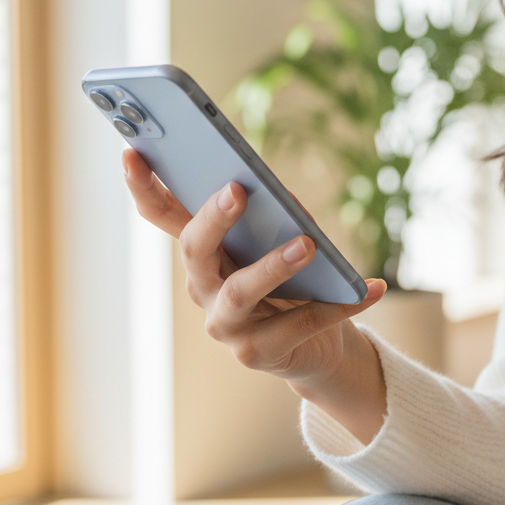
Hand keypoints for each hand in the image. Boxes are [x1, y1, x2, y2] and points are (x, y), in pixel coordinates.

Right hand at [121, 148, 388, 441]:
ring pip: (241, 291)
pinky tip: (372, 287)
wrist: (315, 347)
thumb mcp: (279, 241)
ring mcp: (226, 325)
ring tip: (307, 244)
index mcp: (204, 252)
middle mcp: (204, 287)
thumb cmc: (292, 282)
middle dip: (213, 218)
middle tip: (238, 189)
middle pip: (195, 250)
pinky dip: (342, 303)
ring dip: (274, 266)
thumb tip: (285, 201)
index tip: (132, 151)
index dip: (143, 186)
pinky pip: (302, 323)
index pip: (162, 215)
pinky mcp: (258, 354)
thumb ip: (275, 216)